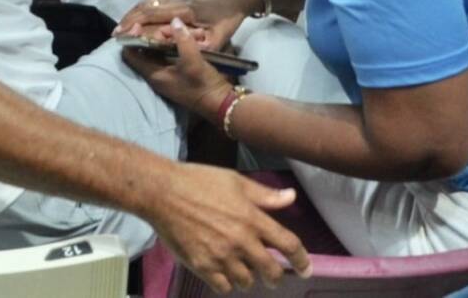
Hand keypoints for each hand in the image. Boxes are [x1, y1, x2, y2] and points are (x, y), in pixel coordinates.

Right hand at [116, 0, 254, 50]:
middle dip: (128, 19)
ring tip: (122, 27)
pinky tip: (137, 16)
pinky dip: (142, 8)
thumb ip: (201, 46)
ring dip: (133, 13)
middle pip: (145, 6)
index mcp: (184, 10)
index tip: (121, 34)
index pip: (152, 14)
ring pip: (149, 1)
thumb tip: (181, 51)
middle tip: (115, 34)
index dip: (134, 23)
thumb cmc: (229, 16)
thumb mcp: (220, 37)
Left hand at [123, 21, 233, 121]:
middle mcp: (156, 75)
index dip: (131, 38)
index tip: (140, 25)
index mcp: (153, 74)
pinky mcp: (178, 73)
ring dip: (171, 39)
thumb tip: (174, 21)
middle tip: (173, 27)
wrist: (220, 103)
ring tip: (187, 31)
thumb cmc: (203, 84)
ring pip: (161, 51)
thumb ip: (182, 39)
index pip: (130, 55)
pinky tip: (191, 38)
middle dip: (158, 35)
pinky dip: (177, 45)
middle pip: (147, 49)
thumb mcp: (193, 60)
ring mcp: (167, 75)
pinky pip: (171, 55)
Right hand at [150, 162, 311, 290]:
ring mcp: (221, 256)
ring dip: (249, 278)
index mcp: (252, 218)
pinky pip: (224, 286)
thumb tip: (291, 198)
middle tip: (272, 276)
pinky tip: (223, 273)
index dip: (302, 260)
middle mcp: (241, 241)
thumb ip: (265, 195)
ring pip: (247, 282)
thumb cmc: (198, 181)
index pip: (288, 245)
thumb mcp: (235, 181)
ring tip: (243, 271)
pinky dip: (227, 282)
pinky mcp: (202, 266)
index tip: (305, 269)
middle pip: (271, 271)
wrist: (162, 192)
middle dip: (276, 277)